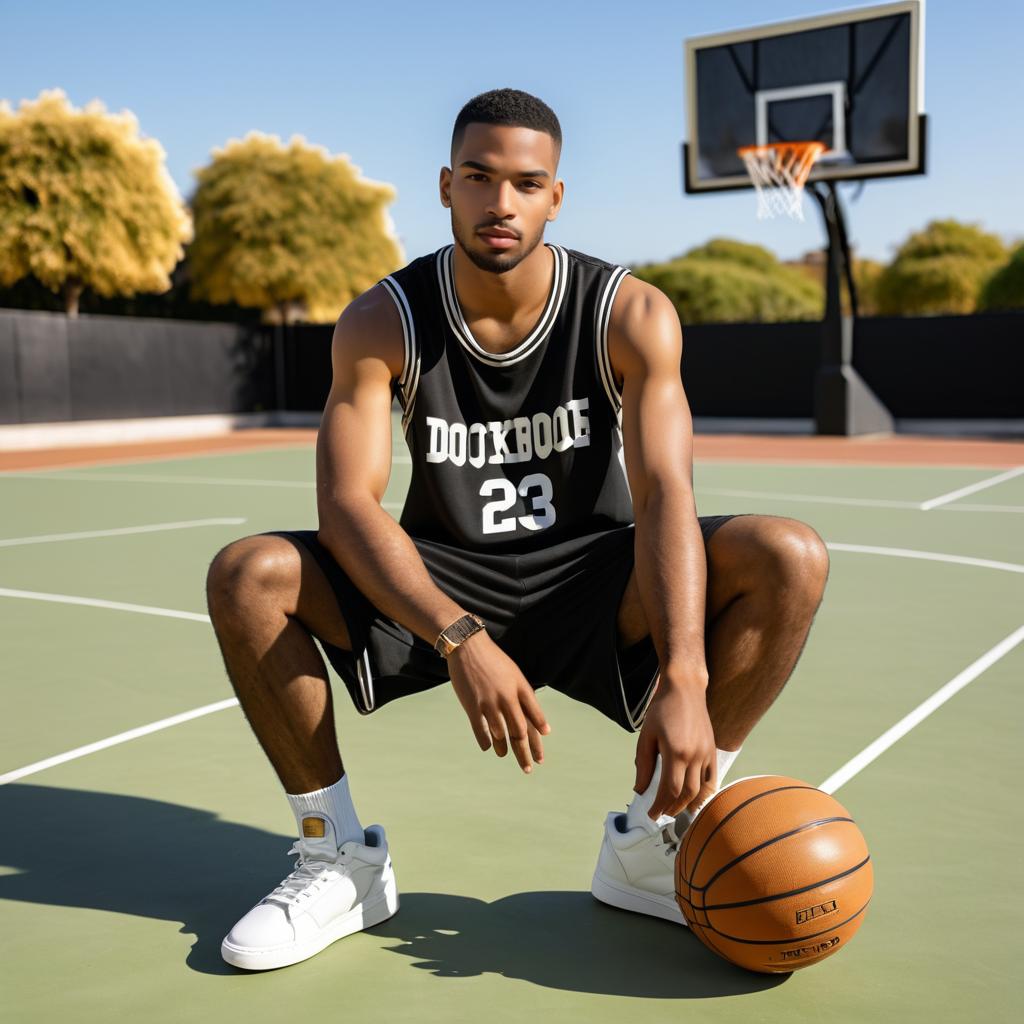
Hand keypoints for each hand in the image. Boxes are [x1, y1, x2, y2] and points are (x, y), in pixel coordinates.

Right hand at [446, 630, 550, 772]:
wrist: (468, 646)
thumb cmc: (493, 661)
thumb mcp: (515, 674)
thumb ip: (526, 697)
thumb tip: (538, 721)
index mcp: (520, 687)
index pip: (535, 718)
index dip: (538, 739)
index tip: (540, 756)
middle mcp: (508, 696)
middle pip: (520, 731)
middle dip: (525, 752)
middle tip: (528, 768)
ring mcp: (489, 701)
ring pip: (501, 734)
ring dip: (504, 748)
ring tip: (504, 755)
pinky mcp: (472, 704)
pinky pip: (481, 730)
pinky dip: (486, 742)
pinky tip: (489, 748)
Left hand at [633, 679, 715, 818]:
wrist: (685, 689)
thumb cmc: (662, 709)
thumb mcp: (646, 735)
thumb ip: (643, 764)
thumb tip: (640, 790)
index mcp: (676, 752)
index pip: (669, 790)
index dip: (660, 806)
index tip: (651, 814)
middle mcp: (695, 755)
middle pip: (686, 794)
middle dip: (673, 808)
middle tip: (661, 813)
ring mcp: (706, 753)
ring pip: (701, 790)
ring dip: (689, 805)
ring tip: (676, 811)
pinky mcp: (713, 750)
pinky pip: (712, 779)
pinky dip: (705, 794)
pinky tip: (696, 801)